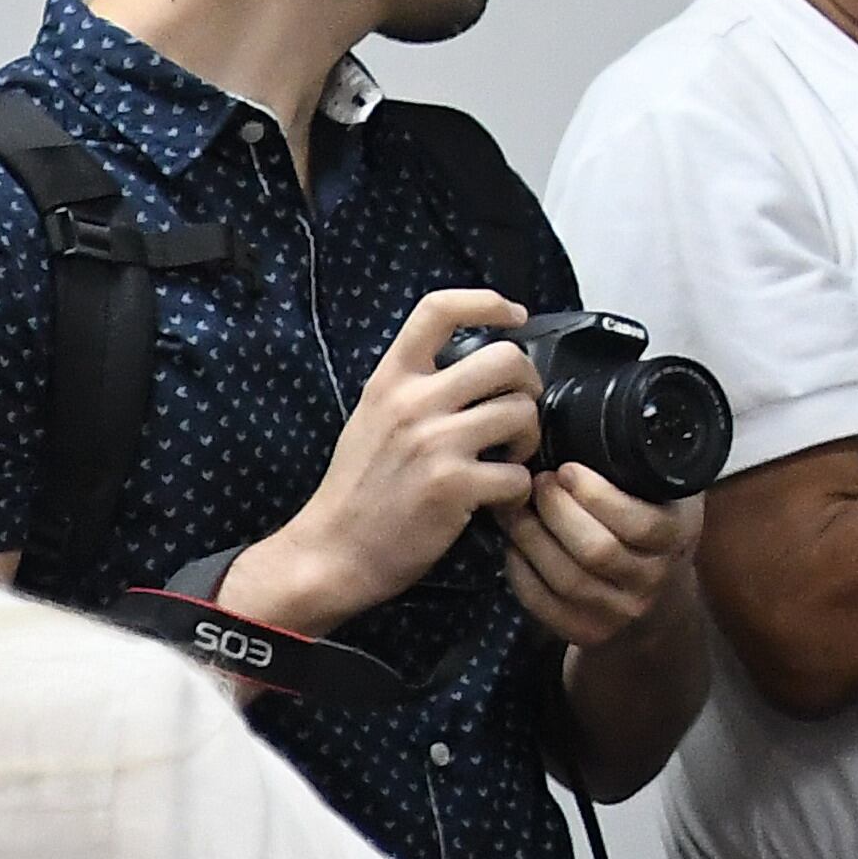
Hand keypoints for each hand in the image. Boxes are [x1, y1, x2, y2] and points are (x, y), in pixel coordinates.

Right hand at [235, 289, 537, 632]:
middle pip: (506, 358)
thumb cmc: (354, 494)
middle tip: (518, 409)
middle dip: (528, 384)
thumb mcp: (369, 422)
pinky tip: (498, 499)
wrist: (329, 556)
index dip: (488, 302)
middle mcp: (412, 404)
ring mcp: (433, 444)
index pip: (439, 310)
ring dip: (529, 438)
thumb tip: (471, 369)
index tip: (513, 317)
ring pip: (522, 413)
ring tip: (509, 458)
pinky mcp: (452, 486)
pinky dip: (518, 490)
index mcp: (389, 382)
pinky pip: (517, 474)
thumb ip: (412, 390)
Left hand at [501, 465, 700, 652]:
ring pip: (565, 579)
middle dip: (555, 513)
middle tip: (534, 484)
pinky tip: (512, 546)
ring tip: (513, 509)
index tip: (565, 469)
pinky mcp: (587, 633)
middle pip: (595, 551)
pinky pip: (544, 605)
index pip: (639, 523)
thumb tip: (605, 419)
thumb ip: (647, 467)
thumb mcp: (668, 494)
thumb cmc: (654, 527)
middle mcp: (654, 578)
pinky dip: (521, 573)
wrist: (658, 600)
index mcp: (678, 536)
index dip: (595, 496)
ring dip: (530, 540)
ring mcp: (621, 611)